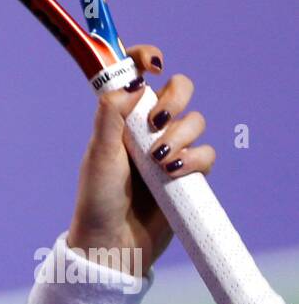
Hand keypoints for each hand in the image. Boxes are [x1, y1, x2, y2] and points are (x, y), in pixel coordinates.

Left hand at [66, 44, 215, 276]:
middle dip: (175, 97)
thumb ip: (110, 116)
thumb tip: (133, 82)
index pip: (138, 76)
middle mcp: (147, 129)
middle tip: (157, 120)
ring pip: (195, 122)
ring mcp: (170, 151)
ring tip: (159, 159)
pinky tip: (174, 172)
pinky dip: (194, 158)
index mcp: (122, 117)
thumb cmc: (98, 199)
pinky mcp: (188, 175)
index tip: (154, 63)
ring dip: (181, 134)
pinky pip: (206, 154)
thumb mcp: (99, 154)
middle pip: (179, 90)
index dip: (147, 59)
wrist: (113, 244)